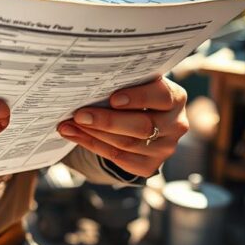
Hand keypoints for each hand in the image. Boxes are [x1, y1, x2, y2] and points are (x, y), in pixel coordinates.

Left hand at [56, 77, 187, 177]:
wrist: (140, 120)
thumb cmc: (133, 93)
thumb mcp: (135, 83)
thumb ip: (124, 81)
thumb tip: (90, 79)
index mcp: (175, 98)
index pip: (162, 96)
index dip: (138, 97)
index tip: (113, 98)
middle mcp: (175, 124)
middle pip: (142, 126)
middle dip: (107, 121)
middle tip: (79, 115)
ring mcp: (164, 148)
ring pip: (126, 143)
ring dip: (93, 134)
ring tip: (69, 124)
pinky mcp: (149, 165)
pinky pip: (118, 157)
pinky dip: (92, 145)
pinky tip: (74, 134)